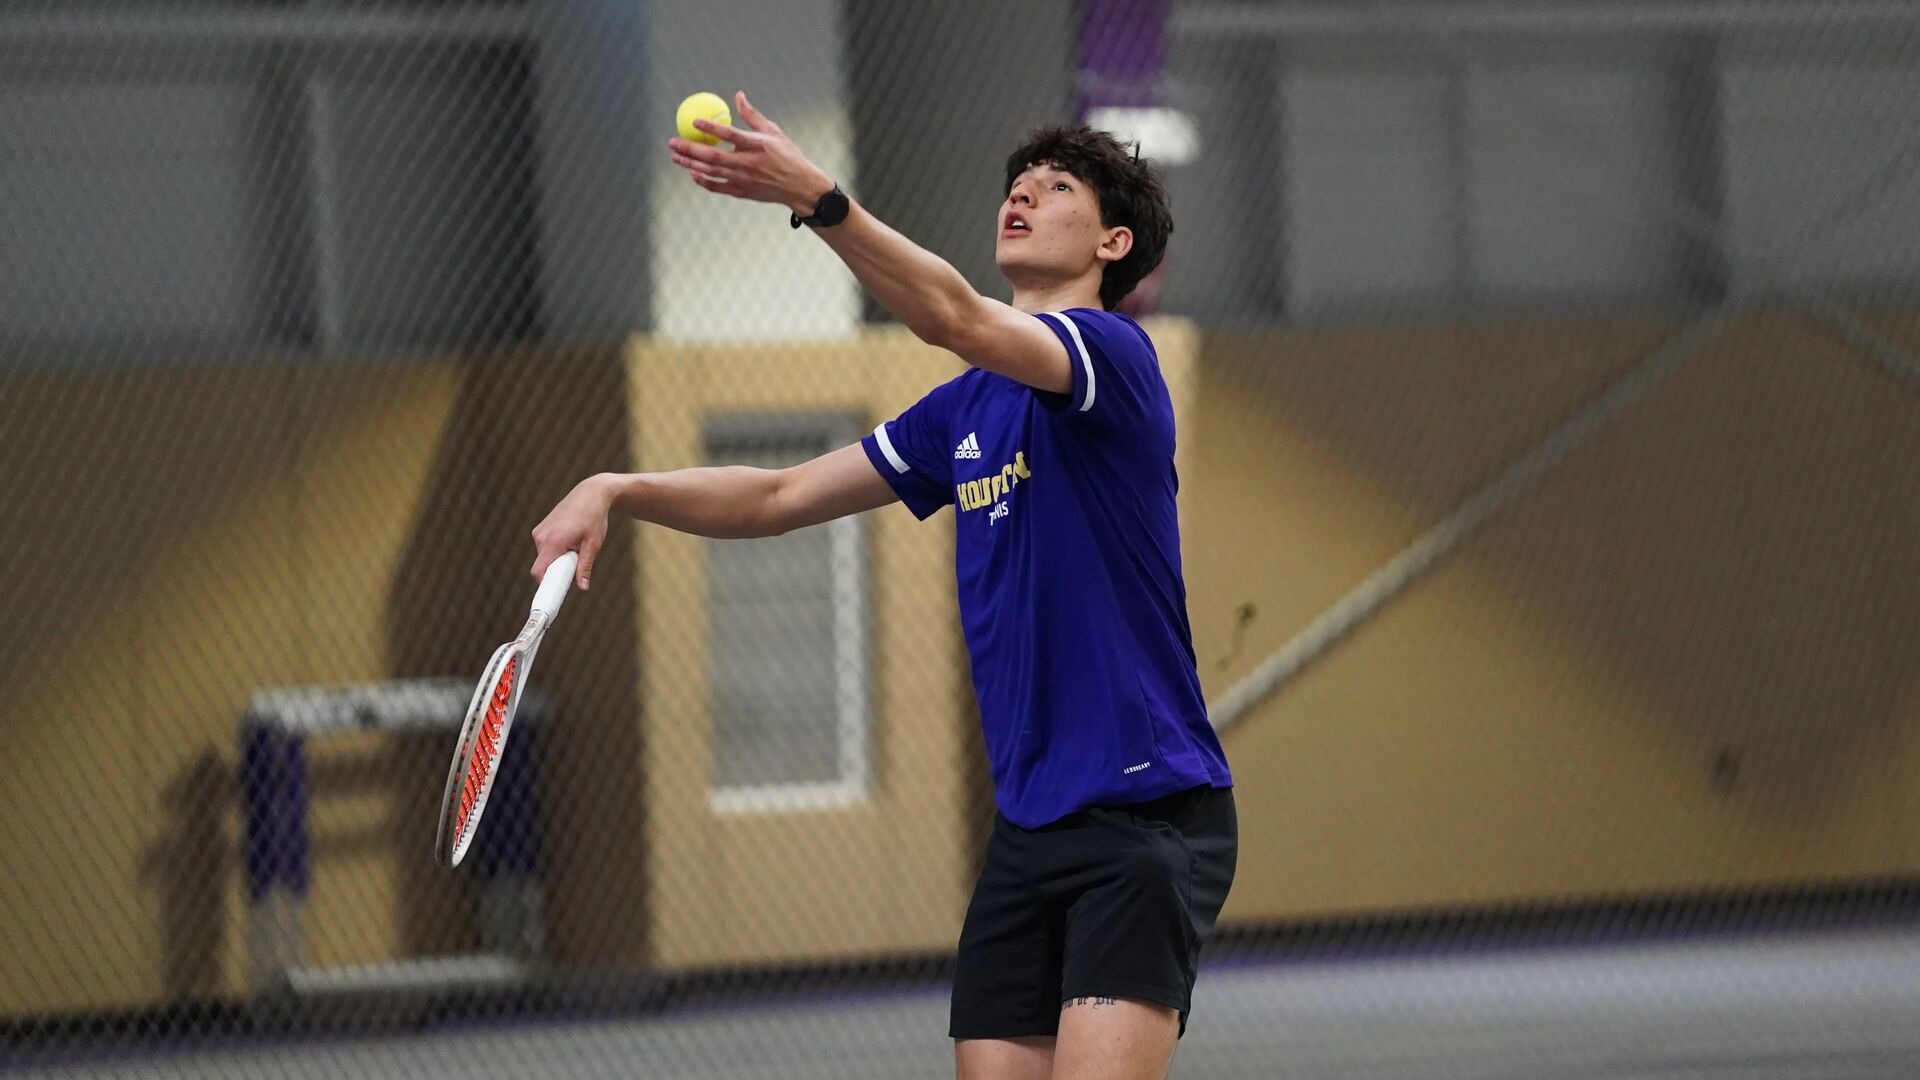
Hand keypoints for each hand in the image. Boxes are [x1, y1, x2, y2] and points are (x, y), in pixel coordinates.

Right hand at [531, 474, 614, 590]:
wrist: (590, 493)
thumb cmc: (594, 518)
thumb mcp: (593, 545)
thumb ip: (585, 567)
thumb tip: (582, 588)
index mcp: (553, 542)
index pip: (538, 572)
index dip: (545, 585)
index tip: (554, 592)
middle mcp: (541, 536)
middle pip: (543, 566)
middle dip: (558, 570)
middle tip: (577, 561)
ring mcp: (539, 531)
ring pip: (544, 557)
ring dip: (558, 558)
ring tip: (576, 545)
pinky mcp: (540, 528)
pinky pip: (545, 548)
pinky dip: (555, 550)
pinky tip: (570, 539)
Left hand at [668, 91, 835, 215]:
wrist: (798, 186)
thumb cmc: (786, 155)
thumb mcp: (773, 131)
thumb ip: (752, 115)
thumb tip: (738, 95)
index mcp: (757, 145)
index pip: (730, 134)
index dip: (711, 127)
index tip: (694, 121)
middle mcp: (748, 164)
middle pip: (713, 156)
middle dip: (689, 149)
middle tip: (673, 141)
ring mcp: (743, 180)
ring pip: (710, 171)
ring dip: (690, 163)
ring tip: (674, 155)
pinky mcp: (741, 191)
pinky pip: (716, 186)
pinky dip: (702, 180)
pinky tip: (692, 171)